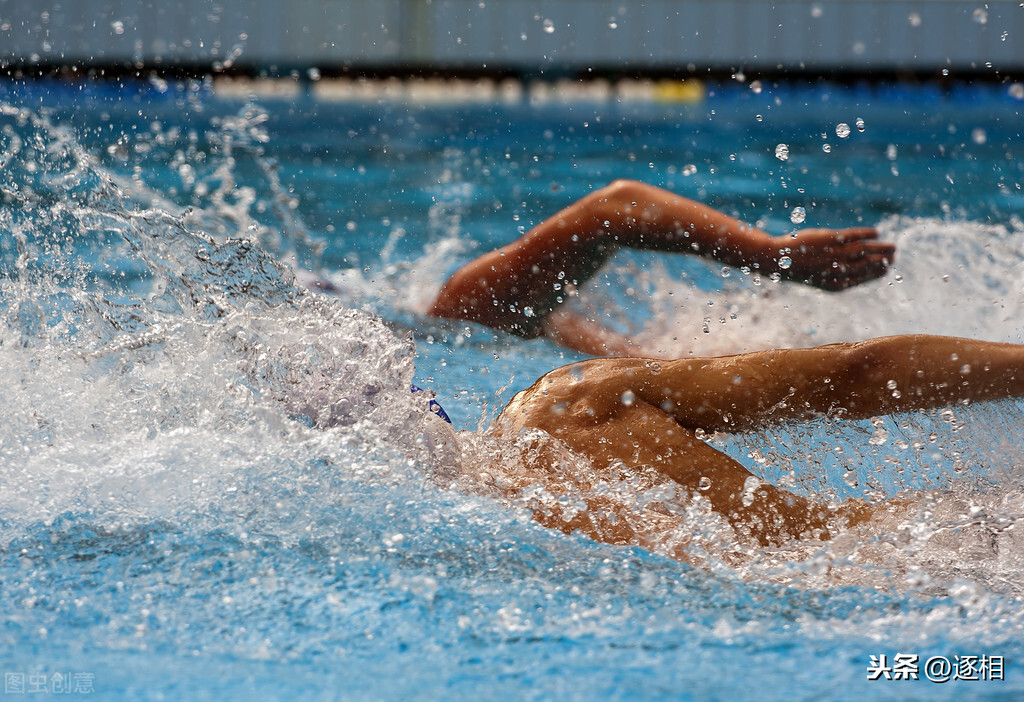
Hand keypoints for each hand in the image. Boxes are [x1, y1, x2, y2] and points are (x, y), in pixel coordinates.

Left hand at [776, 227, 894, 290]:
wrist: (777, 259)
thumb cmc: (799, 268)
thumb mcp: (819, 277)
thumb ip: (838, 275)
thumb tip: (857, 269)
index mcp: (833, 285)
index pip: (861, 279)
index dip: (875, 274)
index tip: (887, 269)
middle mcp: (836, 270)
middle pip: (865, 265)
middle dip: (881, 260)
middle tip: (894, 255)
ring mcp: (833, 254)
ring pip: (862, 251)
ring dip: (879, 248)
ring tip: (891, 246)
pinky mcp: (829, 238)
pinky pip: (853, 235)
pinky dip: (866, 233)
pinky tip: (876, 232)